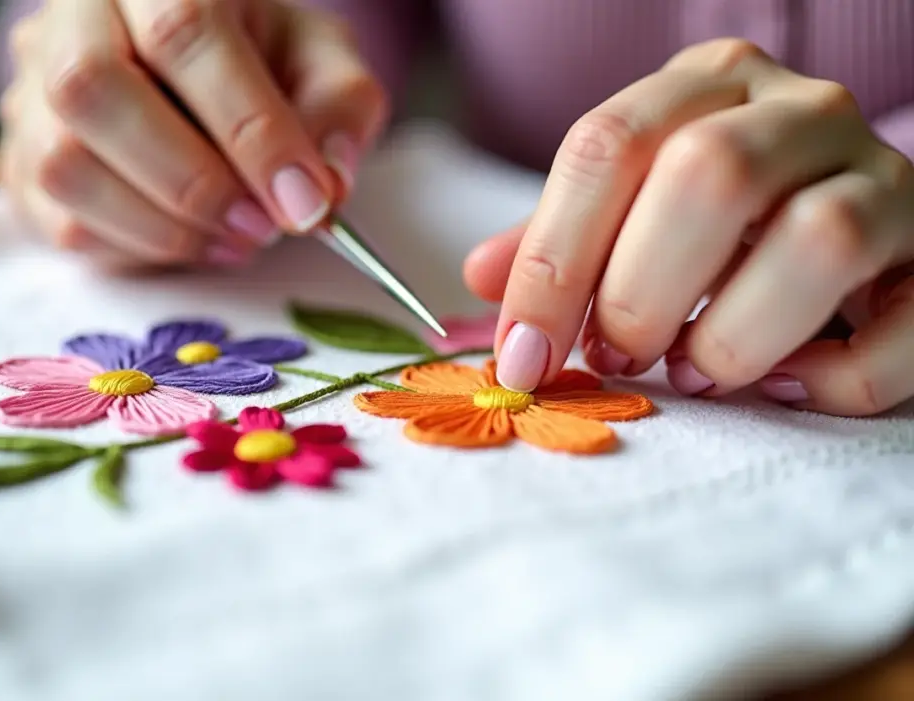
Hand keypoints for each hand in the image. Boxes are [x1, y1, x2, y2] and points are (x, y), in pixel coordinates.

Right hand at [0, 0, 386, 269]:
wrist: (199, 71)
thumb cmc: (261, 59)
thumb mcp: (320, 64)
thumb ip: (337, 109)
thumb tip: (324, 186)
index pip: (185, 32)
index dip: (250, 129)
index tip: (306, 200)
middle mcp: (74, 19)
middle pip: (94, 89)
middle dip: (195, 182)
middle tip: (264, 225)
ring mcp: (32, 91)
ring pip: (64, 164)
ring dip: (166, 227)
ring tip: (238, 238)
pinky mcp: (20, 162)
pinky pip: (59, 221)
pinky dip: (139, 249)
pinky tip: (196, 241)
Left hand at [464, 38, 913, 416]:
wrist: (864, 226)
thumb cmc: (726, 223)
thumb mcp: (638, 206)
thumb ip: (562, 238)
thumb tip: (482, 276)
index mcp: (708, 87)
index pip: (606, 147)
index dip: (551, 263)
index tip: (522, 356)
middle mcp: (802, 110)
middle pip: (706, 176)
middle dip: (640, 292)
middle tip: (618, 357)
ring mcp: (885, 176)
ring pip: (818, 238)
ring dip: (732, 333)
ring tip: (696, 374)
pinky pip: (901, 325)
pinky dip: (837, 375)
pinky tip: (789, 386)